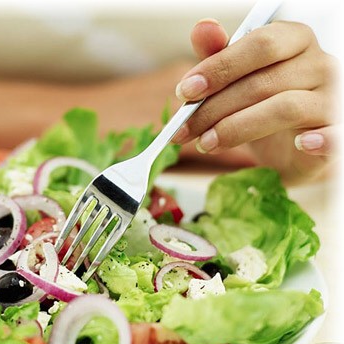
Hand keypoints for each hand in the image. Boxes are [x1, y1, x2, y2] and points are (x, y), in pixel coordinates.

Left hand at [173, 19, 338, 179]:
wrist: (297, 147)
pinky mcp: (340, 131)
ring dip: (237, 129)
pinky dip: (317, 140)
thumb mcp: (240, 80)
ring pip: (284, 108)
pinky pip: (333, 134)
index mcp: (294, 41)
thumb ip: (220, 57)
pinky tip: (298, 145)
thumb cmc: (266, 106)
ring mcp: (333, 98)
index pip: (258, 44)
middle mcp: (319, 63)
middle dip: (215, 107)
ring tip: (205, 145)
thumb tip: (202, 26)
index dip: (219, 67)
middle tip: (184, 129)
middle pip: (263, 81)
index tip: (185, 92)